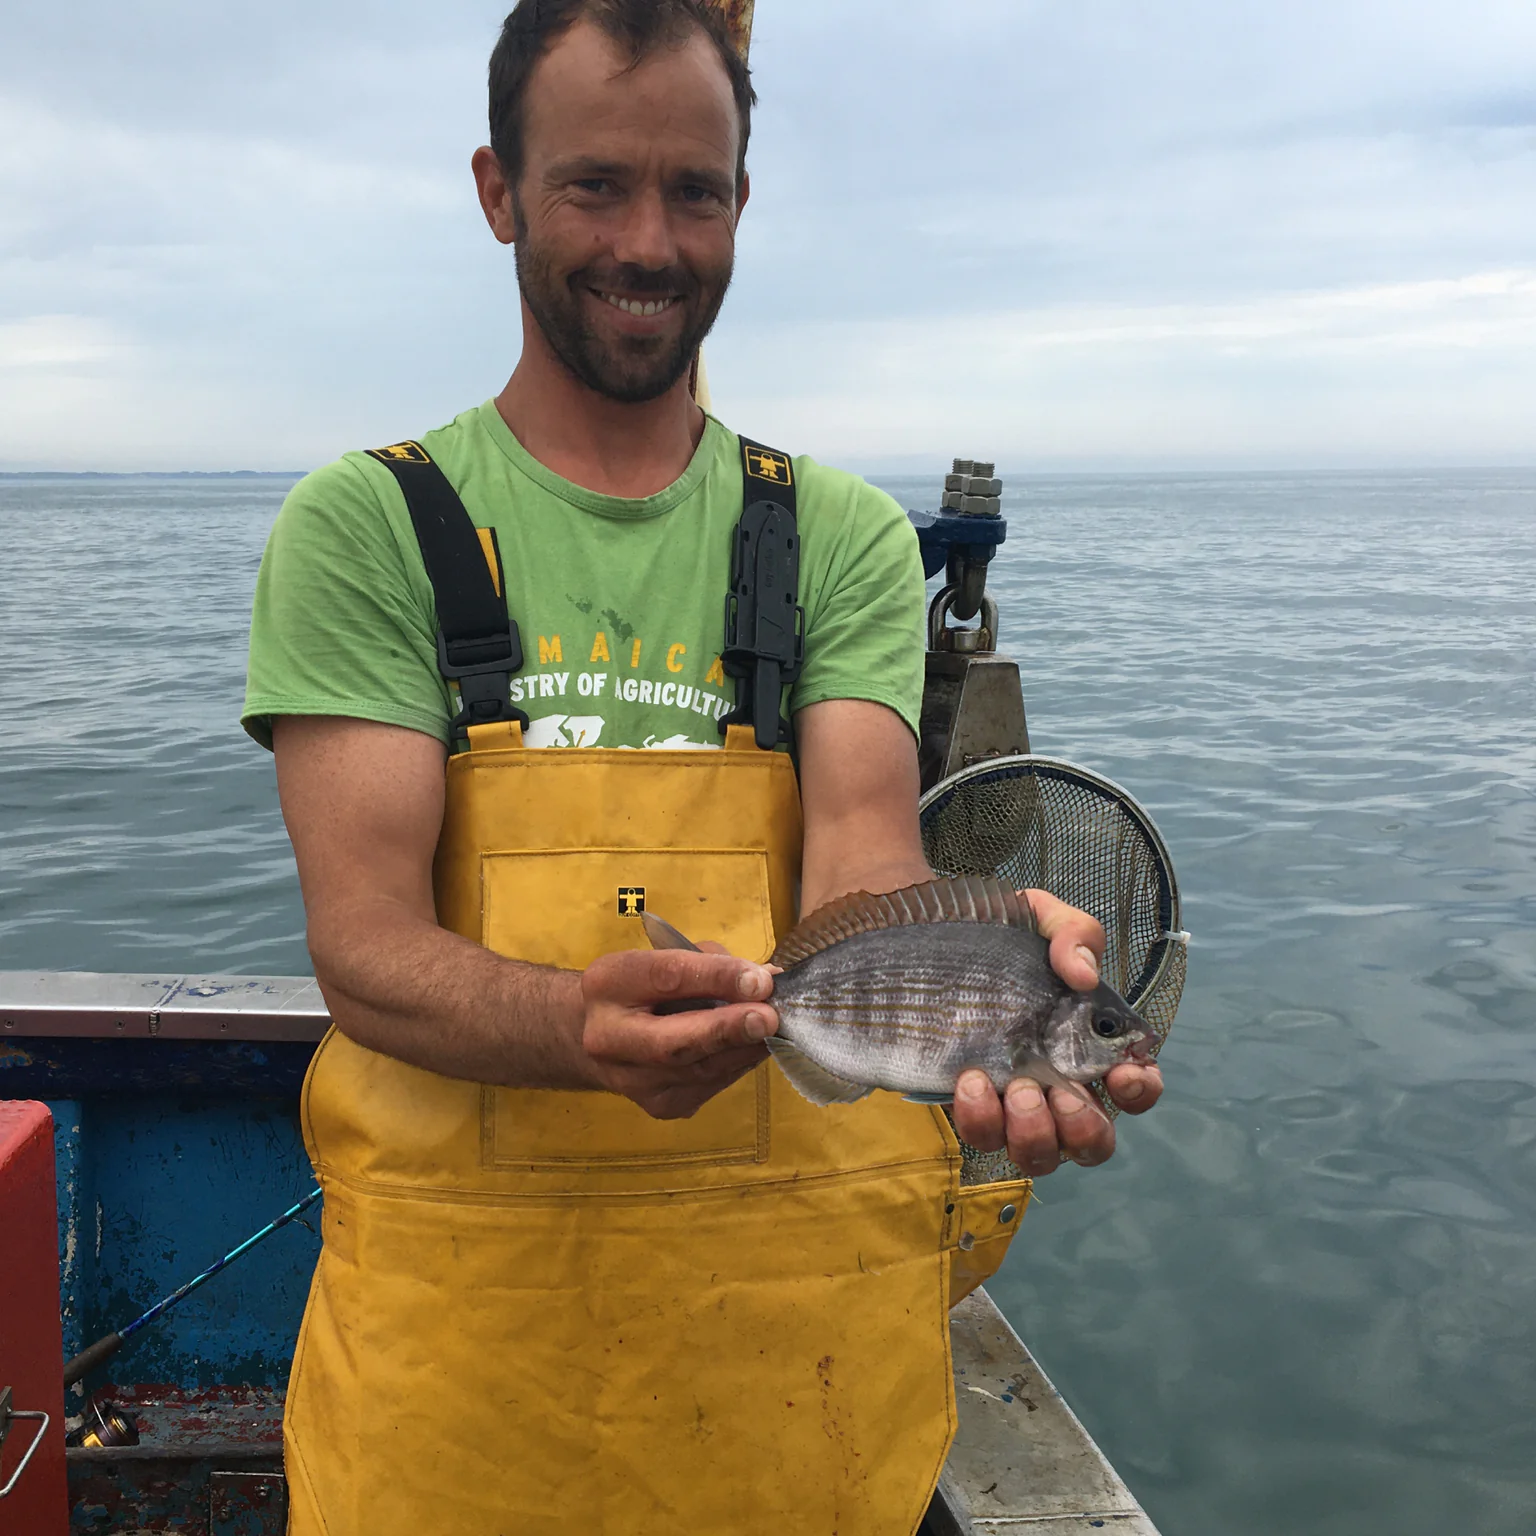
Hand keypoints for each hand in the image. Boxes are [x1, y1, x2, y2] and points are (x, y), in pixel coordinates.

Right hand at [579, 947, 777, 1119]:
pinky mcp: (658, 1105)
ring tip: (778, 1029)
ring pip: (700, 1071)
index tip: (759, 981)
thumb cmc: (643, 986)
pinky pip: (710, 1086)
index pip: (666, 977)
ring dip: (745, 1049)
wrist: (599, 1033)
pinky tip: (756, 1046)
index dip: (717, 979)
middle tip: (770, 1018)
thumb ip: (712, 963)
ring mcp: (631, 1080)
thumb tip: (768, 979)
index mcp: (609, 983)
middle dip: (728, 1030)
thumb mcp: (664, 957)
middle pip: (675, 1042)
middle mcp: (609, 1037)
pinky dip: (739, 1064)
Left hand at [948, 888, 1163, 1175]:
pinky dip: (981, 1115)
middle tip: (1060, 1095)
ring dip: (1035, 1133)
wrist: (921, 939)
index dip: (1139, 1090)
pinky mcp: (968, 1106)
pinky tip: (970, 1078)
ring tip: (1016, 1089)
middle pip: (1092, 1143)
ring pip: (1038, 1155)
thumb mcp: (1041, 915)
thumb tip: (1084, 974)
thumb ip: (1074, 933)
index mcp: (1088, 1043)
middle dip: (1084, 1130)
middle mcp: (1056, 1083)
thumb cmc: (994, 933)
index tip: (1123, 1074)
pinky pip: (982, 1135)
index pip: (1133, 1085)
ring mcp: (1011, 1103)